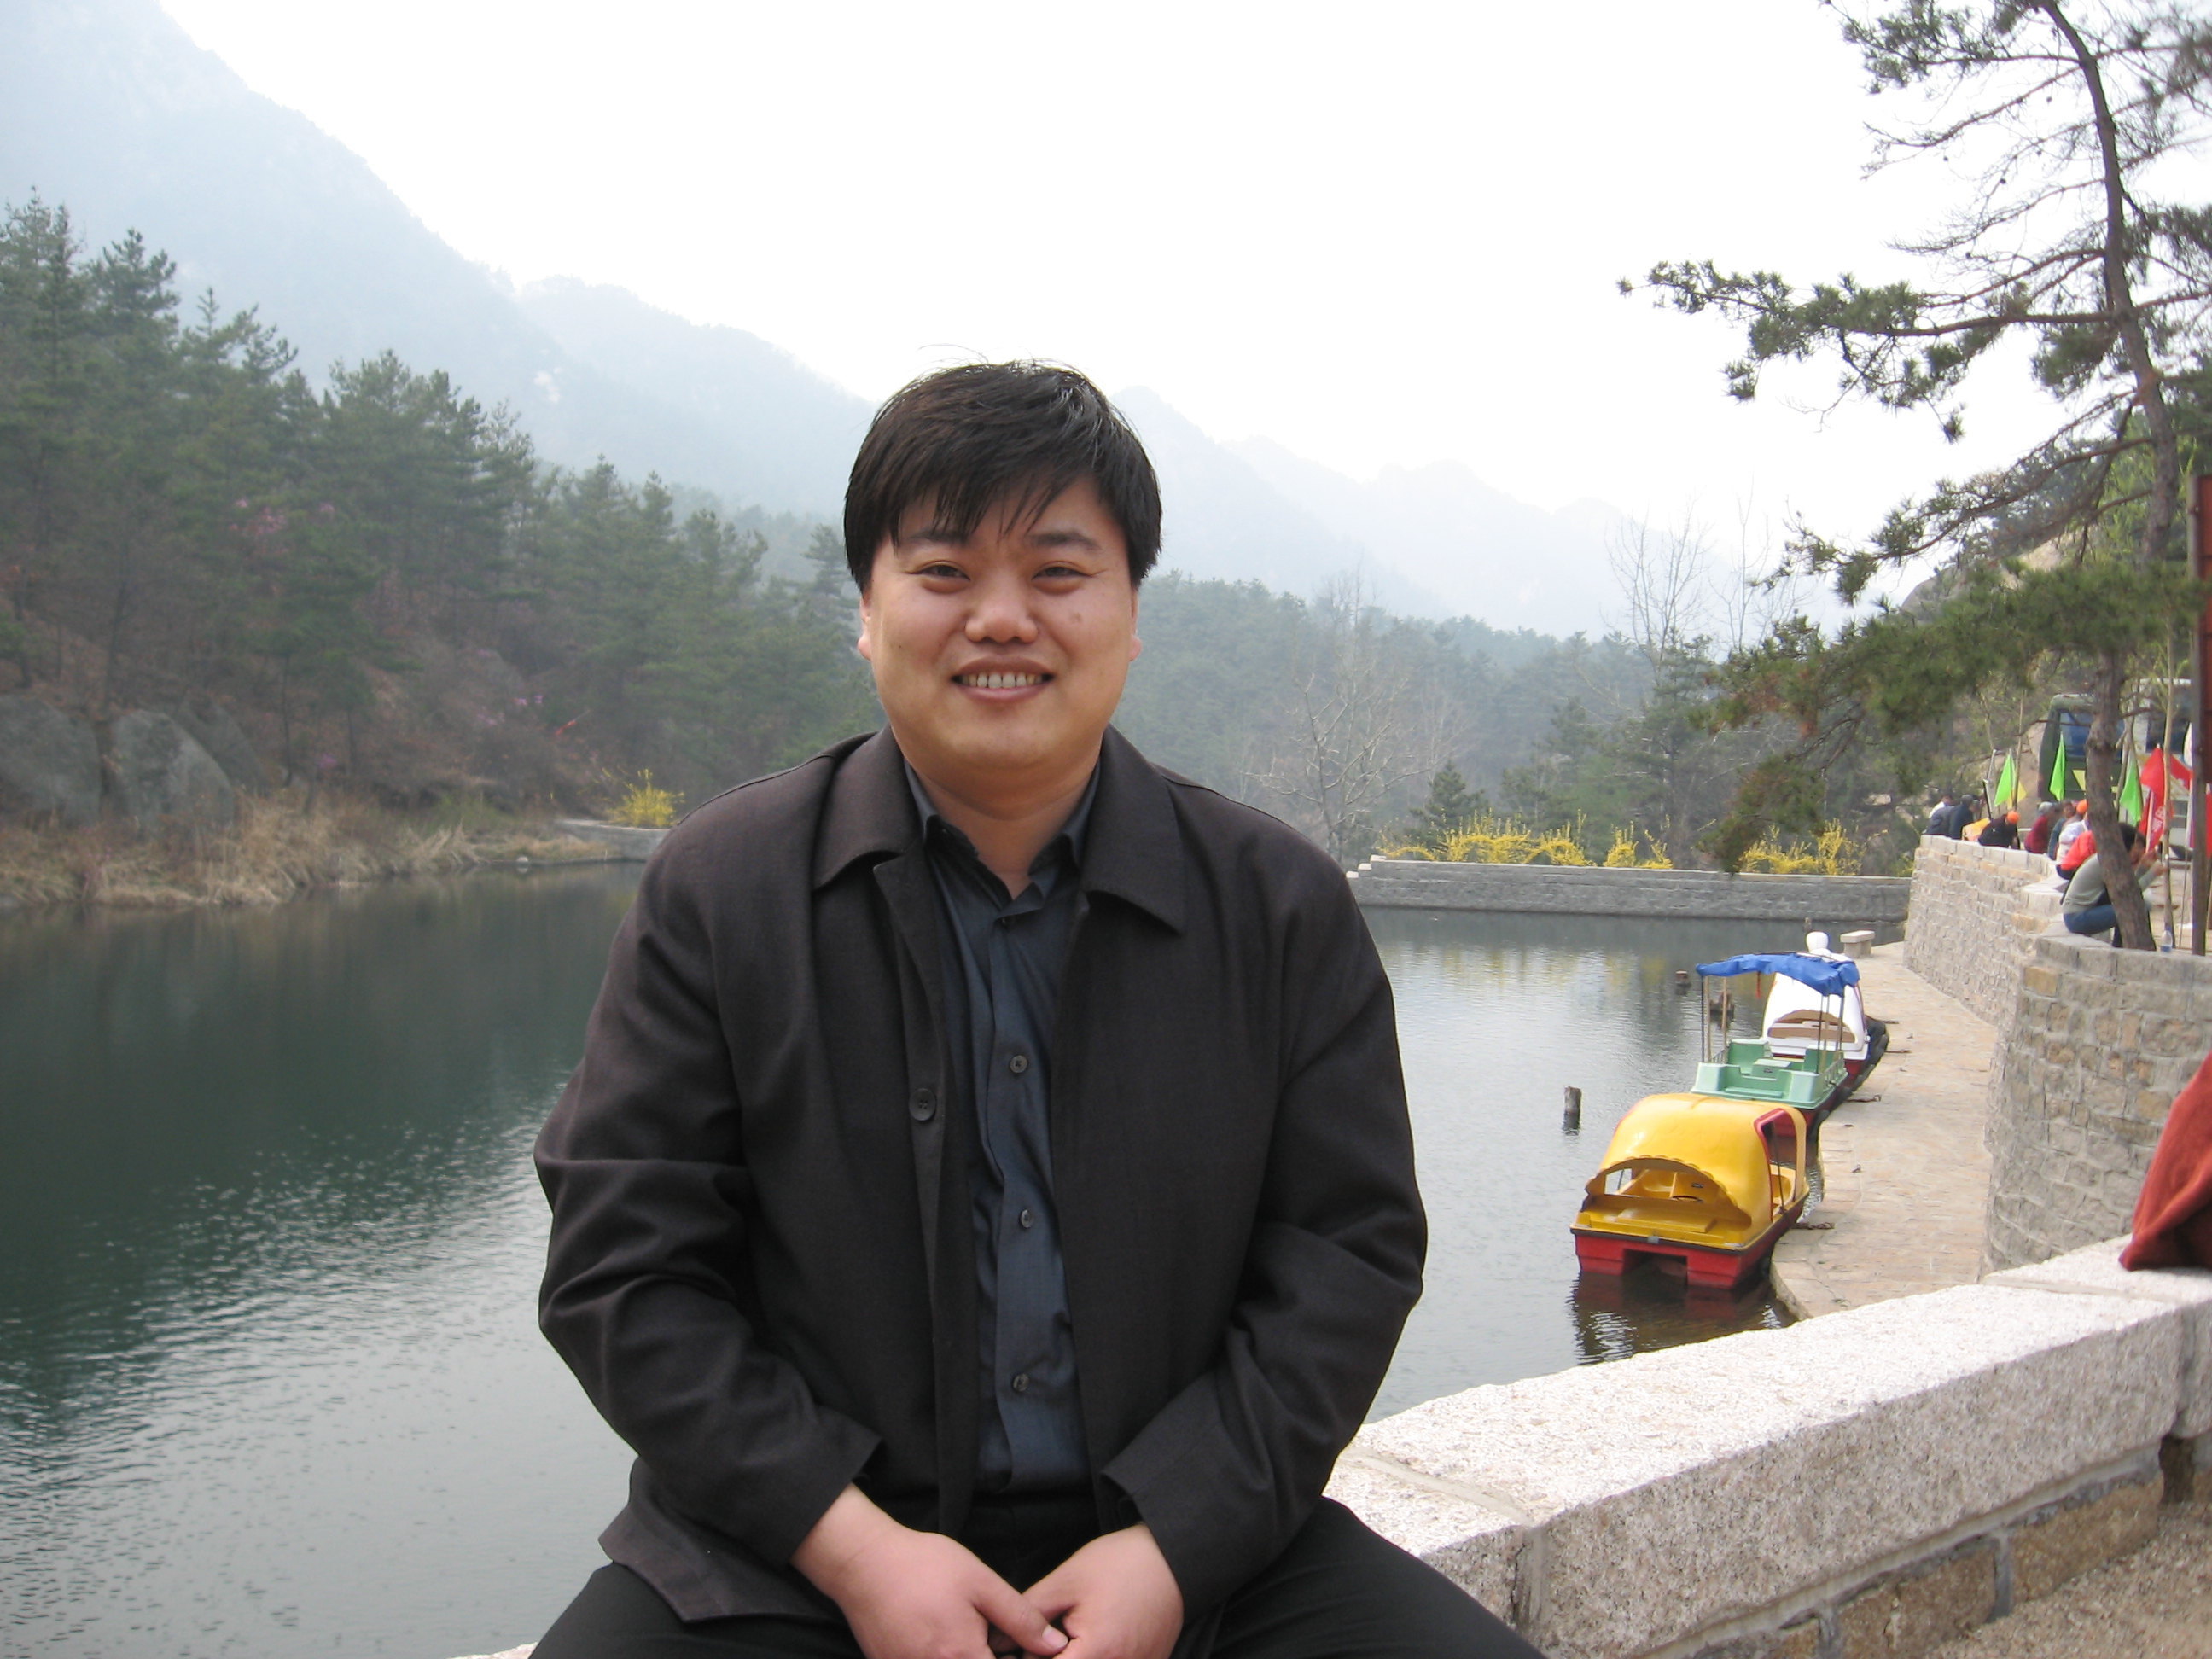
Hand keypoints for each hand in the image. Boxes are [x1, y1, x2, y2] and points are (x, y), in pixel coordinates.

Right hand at [793, 1486, 1067, 1658]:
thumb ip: (1021, 1619)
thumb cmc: (924, 1566)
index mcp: (962, 1657)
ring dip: (967, 1656)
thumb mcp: (981, 1582)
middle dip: (991, 1658)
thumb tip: (1056, 1646)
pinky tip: (945, 1637)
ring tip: (969, 1634)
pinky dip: (943, 1655)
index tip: (1021, 1649)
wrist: (863, 1562)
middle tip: (993, 1638)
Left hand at [1026, 1525, 1183, 1658]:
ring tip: (1063, 1638)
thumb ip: (1029, 1614)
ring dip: (1070, 1658)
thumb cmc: (1119, 1565)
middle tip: (1036, 1641)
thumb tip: (995, 1640)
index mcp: (1097, 1654)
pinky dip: (1094, 1657)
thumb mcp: (1066, 1582)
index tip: (1014, 1649)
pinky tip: (1084, 1641)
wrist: (1172, 1558)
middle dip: (1048, 1658)